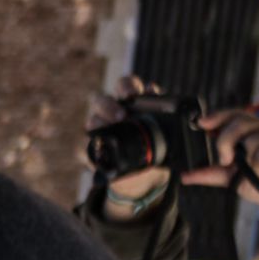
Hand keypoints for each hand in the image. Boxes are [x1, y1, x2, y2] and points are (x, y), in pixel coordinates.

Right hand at [91, 79, 172, 206]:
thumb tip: (173, 104)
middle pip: (101, 99)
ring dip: (97, 124)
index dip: (126, 86)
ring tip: (106, 131)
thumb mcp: (167, 132)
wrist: (146, 174)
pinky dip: (89, 151)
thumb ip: (168, 116)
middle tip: (121, 116)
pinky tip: (96, 155)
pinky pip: (84, 148)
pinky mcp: (94, 149)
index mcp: (130, 103)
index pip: (124, 85)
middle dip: (109, 105)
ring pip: (91, 121)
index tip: (132, 95)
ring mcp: (100, 130)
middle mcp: (112, 113)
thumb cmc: (157, 147)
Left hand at [194, 106, 258, 212]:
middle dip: (224, 142)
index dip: (218, 116)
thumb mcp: (235, 178)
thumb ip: (213, 173)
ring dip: (249, 164)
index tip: (201, 123)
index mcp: (258, 129)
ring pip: (250, 141)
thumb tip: (186, 175)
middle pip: (238, 123)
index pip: (236, 114)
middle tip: (225, 161)